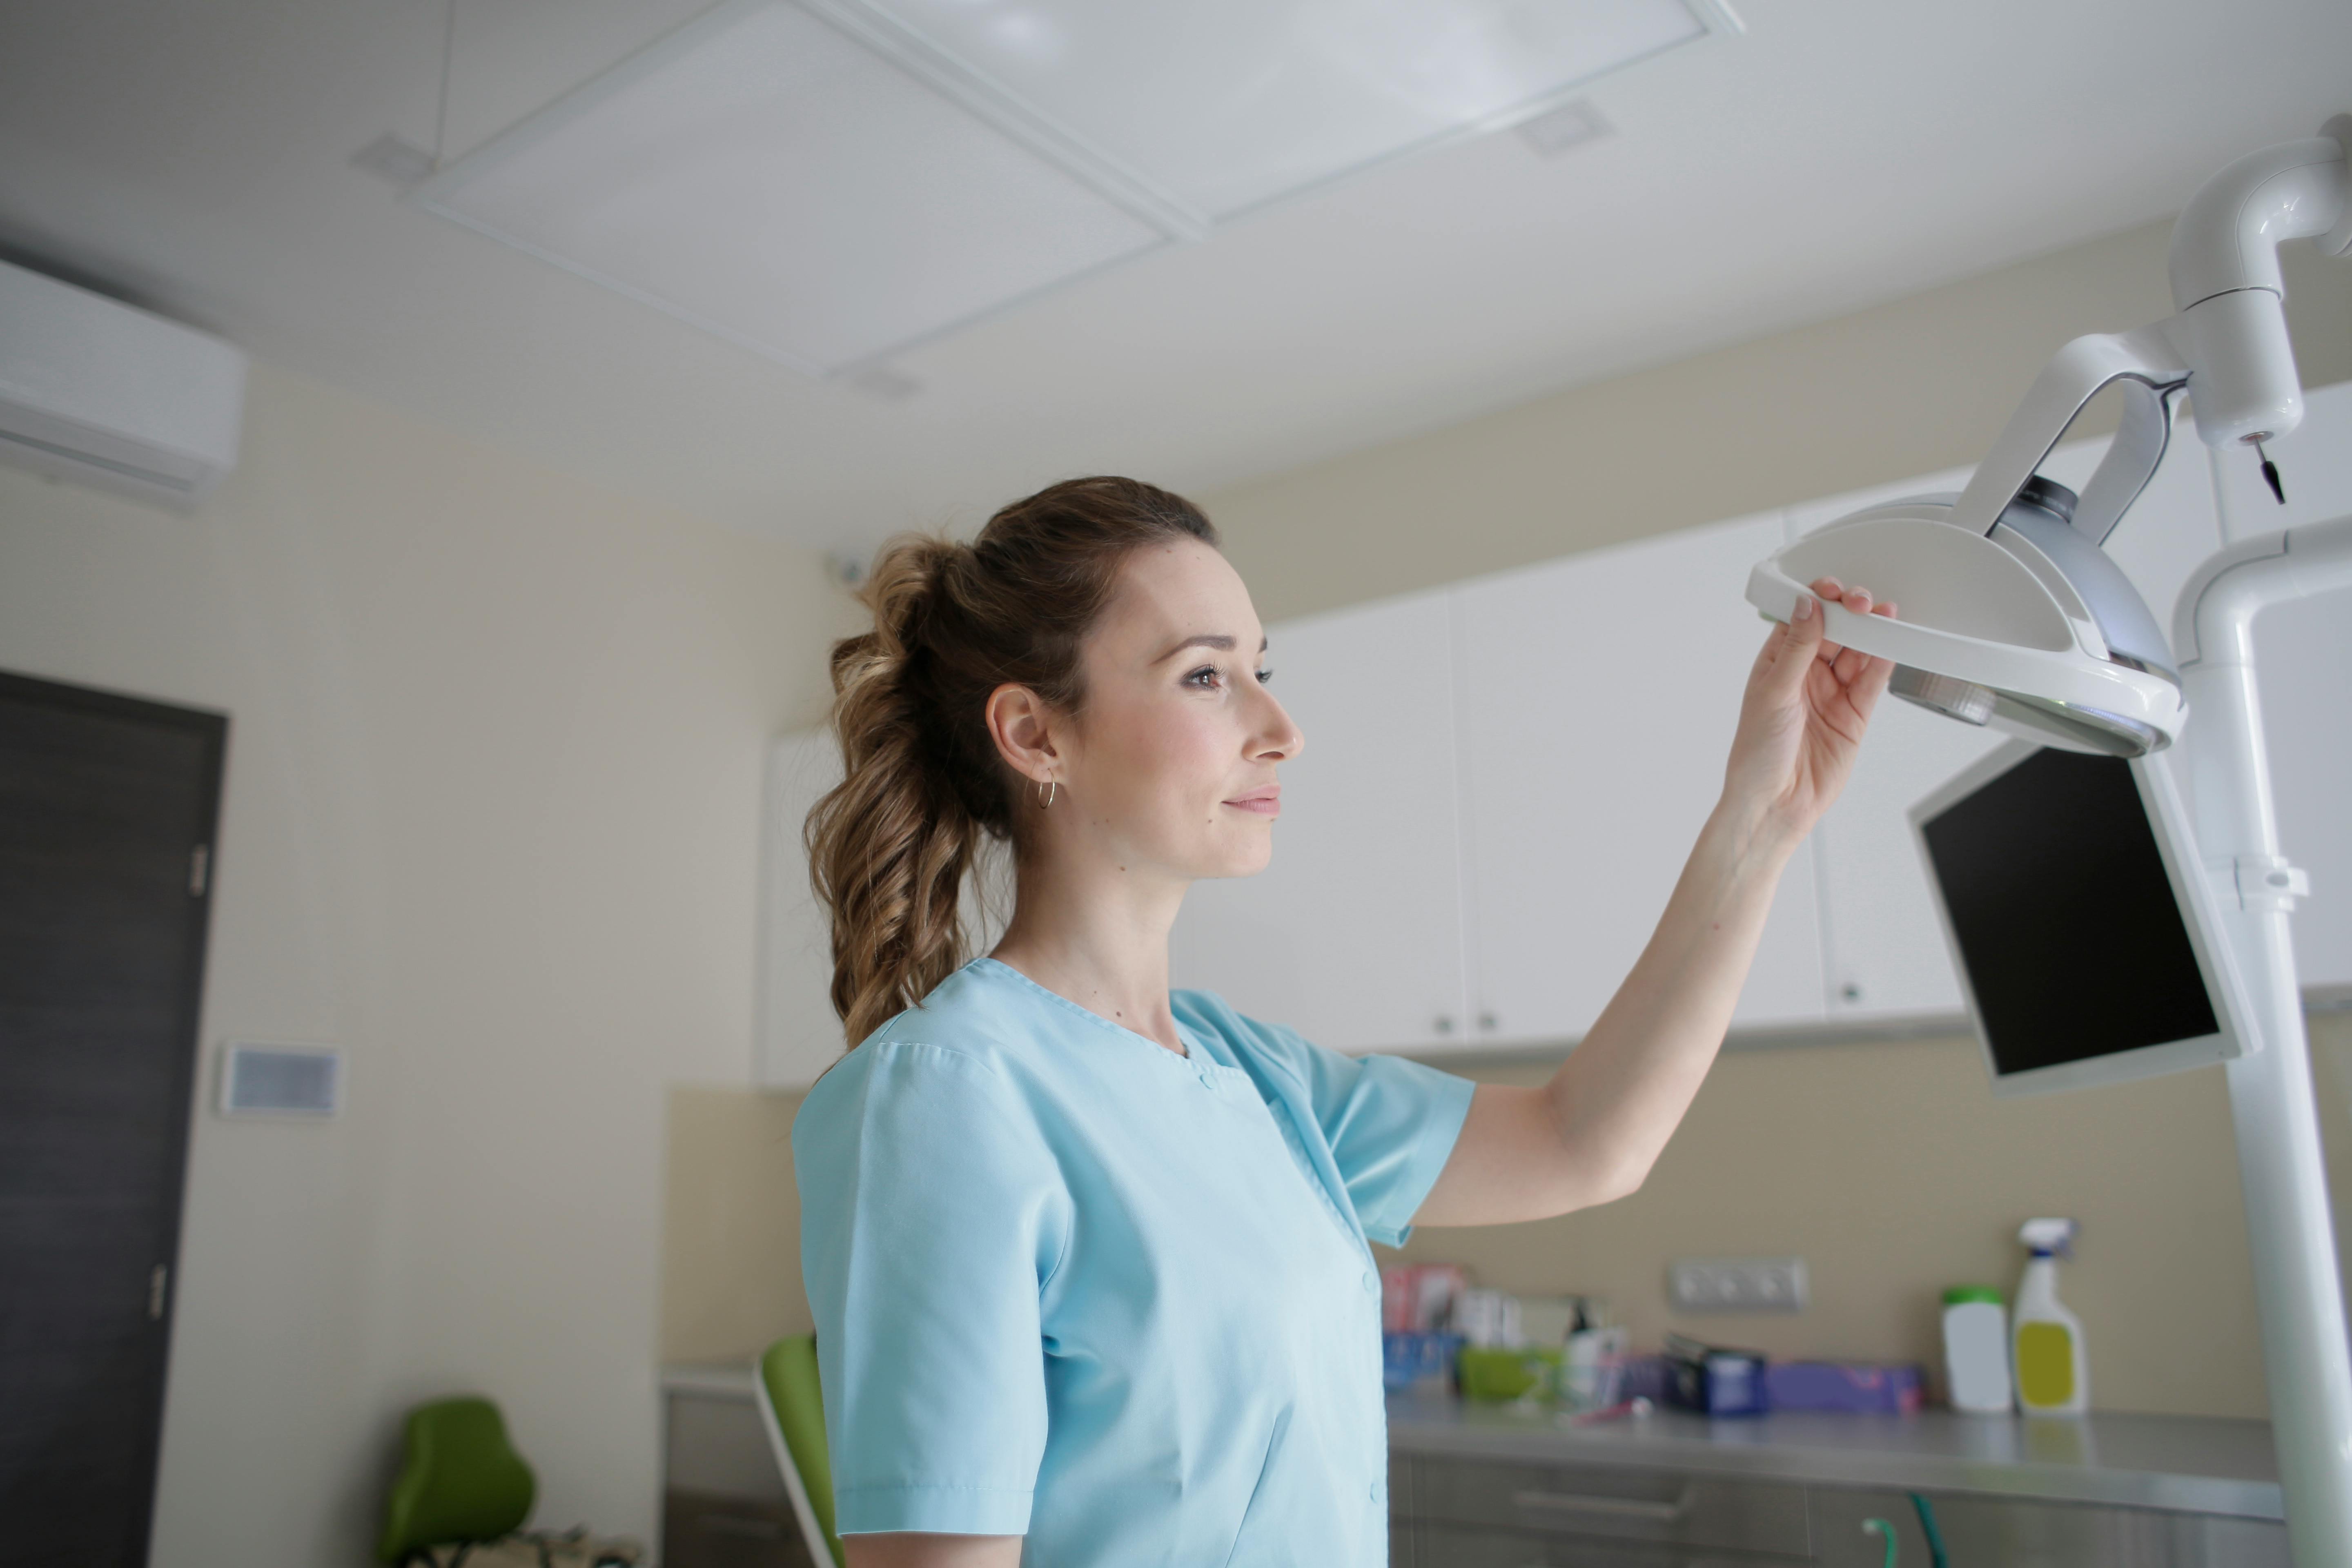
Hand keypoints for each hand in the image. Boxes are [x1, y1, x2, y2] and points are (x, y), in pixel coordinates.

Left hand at [1722, 576, 1896, 843]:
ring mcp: (1833, 693)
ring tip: (1884, 615)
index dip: (1818, 600)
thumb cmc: (1757, 753)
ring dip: (1872, 632)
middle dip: (1850, 612)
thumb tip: (1808, 605)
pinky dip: (1884, 660)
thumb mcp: (1772, 693)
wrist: (1775, 803)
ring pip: (1859, 651)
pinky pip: (1874, 680)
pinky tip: (1891, 642)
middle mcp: (1806, 674)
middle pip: (1836, 631)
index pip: (1803, 619)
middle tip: (1862, 602)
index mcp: (1778, 663)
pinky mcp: (1855, 713)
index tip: (1832, 589)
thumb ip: (1796, 649)